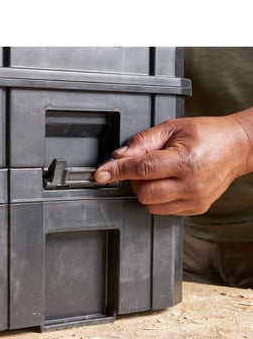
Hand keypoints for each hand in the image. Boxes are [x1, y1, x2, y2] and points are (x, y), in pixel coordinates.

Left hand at [94, 109, 252, 214]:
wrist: (237, 147)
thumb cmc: (206, 134)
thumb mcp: (172, 128)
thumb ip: (142, 142)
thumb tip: (119, 156)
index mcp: (184, 160)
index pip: (141, 169)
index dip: (117, 171)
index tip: (100, 174)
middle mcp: (190, 184)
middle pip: (142, 192)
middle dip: (135, 180)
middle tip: (145, 166)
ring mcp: (194, 200)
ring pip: (150, 205)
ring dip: (146, 190)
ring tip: (160, 174)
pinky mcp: (195, 209)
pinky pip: (162, 210)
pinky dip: (158, 198)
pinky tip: (169, 183)